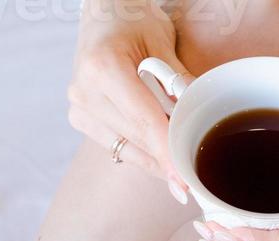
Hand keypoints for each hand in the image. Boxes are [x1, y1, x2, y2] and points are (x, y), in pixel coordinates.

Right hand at [69, 0, 191, 198]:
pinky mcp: (79, 116)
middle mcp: (84, 90)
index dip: (165, 151)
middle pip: (134, 137)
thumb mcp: (162, 42)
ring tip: (179, 178)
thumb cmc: (134, 20)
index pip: (142, 119)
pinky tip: (160, 160)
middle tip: (192, 184)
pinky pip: (115, 144)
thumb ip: (178, 80)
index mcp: (103, 67)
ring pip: (124, 146)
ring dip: (153, 161)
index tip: (183, 178)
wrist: (103, 15)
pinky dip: (139, 152)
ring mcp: (78, 106)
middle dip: (165, 160)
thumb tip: (199, 117)